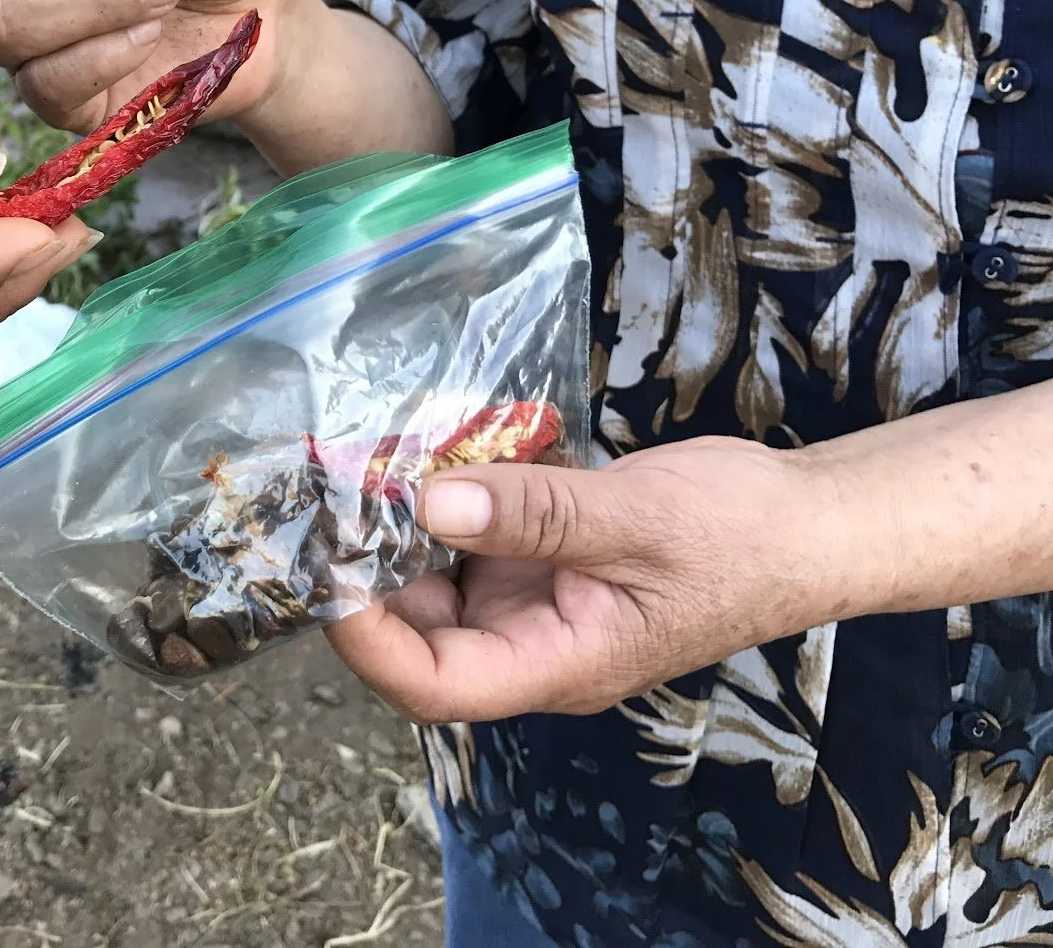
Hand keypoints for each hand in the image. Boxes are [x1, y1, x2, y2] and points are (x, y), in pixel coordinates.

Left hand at [323, 437, 866, 722]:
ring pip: (432, 579)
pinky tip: (422, 448)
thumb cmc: (740, 536)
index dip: (366, 637)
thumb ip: (533, 514)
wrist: (805, 521)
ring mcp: (529, 600)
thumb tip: (429, 500)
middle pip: (414, 632)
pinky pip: (466, 536)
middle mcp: (529, 642)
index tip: (327, 563)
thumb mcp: (635, 518)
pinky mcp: (534, 558)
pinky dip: (439, 497)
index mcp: (555, 663)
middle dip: (365, 568)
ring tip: (362, 459)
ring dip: (395, 526)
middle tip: (329, 488)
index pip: (432, 682)